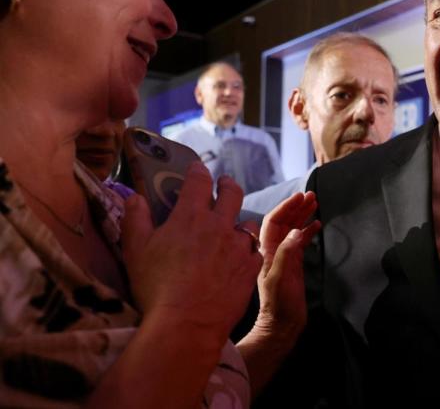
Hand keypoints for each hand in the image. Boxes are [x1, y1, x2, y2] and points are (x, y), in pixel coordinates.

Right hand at [121, 162, 261, 339]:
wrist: (187, 323)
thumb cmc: (156, 287)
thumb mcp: (135, 250)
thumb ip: (135, 219)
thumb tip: (134, 197)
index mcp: (189, 216)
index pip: (197, 181)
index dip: (198, 171)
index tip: (198, 168)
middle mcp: (218, 225)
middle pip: (232, 193)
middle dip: (227, 184)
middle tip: (224, 184)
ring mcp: (238, 246)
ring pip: (246, 223)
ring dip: (239, 221)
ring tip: (233, 227)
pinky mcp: (251, 267)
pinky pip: (254, 251)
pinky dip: (248, 251)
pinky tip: (241, 257)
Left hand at [249, 191, 321, 345]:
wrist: (282, 324)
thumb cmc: (278, 303)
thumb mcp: (280, 278)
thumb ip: (287, 254)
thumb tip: (298, 231)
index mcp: (265, 251)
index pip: (274, 221)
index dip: (286, 207)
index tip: (300, 196)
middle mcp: (273, 250)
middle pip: (284, 222)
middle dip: (296, 207)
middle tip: (311, 195)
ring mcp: (283, 257)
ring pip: (292, 229)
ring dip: (302, 216)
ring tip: (315, 203)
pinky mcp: (293, 265)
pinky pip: (300, 242)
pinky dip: (308, 231)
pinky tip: (317, 224)